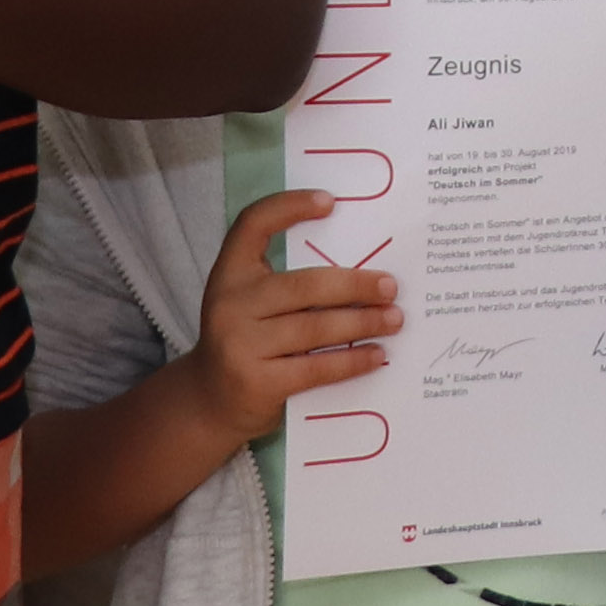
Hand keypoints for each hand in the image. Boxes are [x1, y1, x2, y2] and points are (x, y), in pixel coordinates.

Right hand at [188, 188, 397, 441]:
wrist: (211, 401)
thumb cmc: (246, 341)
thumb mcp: (252, 303)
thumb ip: (289, 284)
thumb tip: (365, 268)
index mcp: (230, 273)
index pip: (252, 224)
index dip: (288, 206)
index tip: (331, 203)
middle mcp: (230, 304)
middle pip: (304, 285)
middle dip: (355, 285)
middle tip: (391, 287)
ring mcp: (240, 345)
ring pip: (315, 327)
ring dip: (363, 322)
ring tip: (394, 319)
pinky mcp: (257, 383)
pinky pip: (316, 368)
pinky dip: (352, 360)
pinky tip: (376, 355)